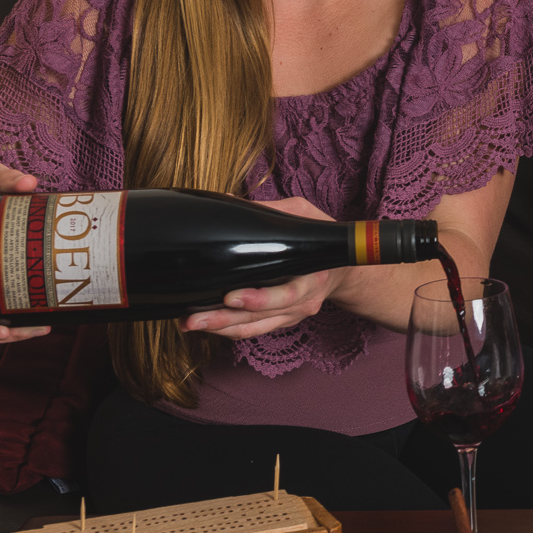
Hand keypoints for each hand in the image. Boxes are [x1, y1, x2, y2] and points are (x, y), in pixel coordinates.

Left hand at [182, 197, 344, 338]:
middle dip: (224, 319)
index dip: (258, 300)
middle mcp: (302, 302)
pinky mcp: (278, 321)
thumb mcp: (305, 217)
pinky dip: (225, 330)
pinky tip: (203, 324)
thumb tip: (231, 202)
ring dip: (218, 329)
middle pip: (260, 318)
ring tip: (189, 323)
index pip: (285, 296)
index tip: (231, 296)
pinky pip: (251, 331)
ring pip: (251, 329)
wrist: (343, 270)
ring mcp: (289, 315)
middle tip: (194, 318)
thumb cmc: (321, 239)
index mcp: (312, 277)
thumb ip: (274, 211)